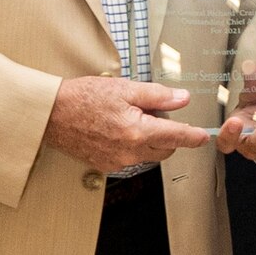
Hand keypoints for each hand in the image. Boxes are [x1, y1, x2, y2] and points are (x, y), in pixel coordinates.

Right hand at [46, 76, 209, 174]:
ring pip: (148, 154)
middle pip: (165, 149)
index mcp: (136, 131)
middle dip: (168, 134)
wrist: (52, 113)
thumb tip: (182, 98)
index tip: (203, 137)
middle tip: (152, 113)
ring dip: (150, 140)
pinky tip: (118, 129)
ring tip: (131, 118)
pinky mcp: (105, 165)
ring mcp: (116, 162)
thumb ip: (157, 96)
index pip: (176, 137)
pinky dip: (132, 146)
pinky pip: (130, 158)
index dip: (193, 136)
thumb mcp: (125, 88)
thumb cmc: (83, 98)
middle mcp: (128, 152)